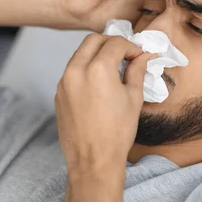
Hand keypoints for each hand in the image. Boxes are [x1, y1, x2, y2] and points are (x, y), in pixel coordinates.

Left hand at [54, 34, 154, 174]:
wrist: (93, 160)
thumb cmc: (117, 132)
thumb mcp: (134, 98)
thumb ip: (137, 71)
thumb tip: (143, 56)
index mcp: (98, 69)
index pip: (115, 44)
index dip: (131, 46)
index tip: (138, 55)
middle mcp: (76, 70)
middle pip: (93, 40)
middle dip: (110, 43)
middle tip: (125, 54)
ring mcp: (64, 82)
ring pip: (79, 54)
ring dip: (96, 54)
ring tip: (112, 68)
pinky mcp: (58, 93)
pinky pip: (71, 71)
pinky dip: (85, 69)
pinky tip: (98, 83)